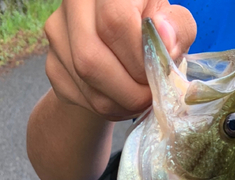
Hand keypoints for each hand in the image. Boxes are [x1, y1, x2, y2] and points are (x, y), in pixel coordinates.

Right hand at [44, 0, 195, 120]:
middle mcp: (74, 4)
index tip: (158, 73)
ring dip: (121, 104)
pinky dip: (110, 109)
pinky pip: (82, 99)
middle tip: (149, 96)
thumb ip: (177, 28)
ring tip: (140, 100)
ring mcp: (57, 35)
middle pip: (90, 59)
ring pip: (86, 85)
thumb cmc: (150, 31)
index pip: (114, 22)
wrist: (118, 48)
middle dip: (128, 90)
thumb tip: (165, 39)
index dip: (138, 58)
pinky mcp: (53, 66)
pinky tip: (123, 100)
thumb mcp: (173, 23)